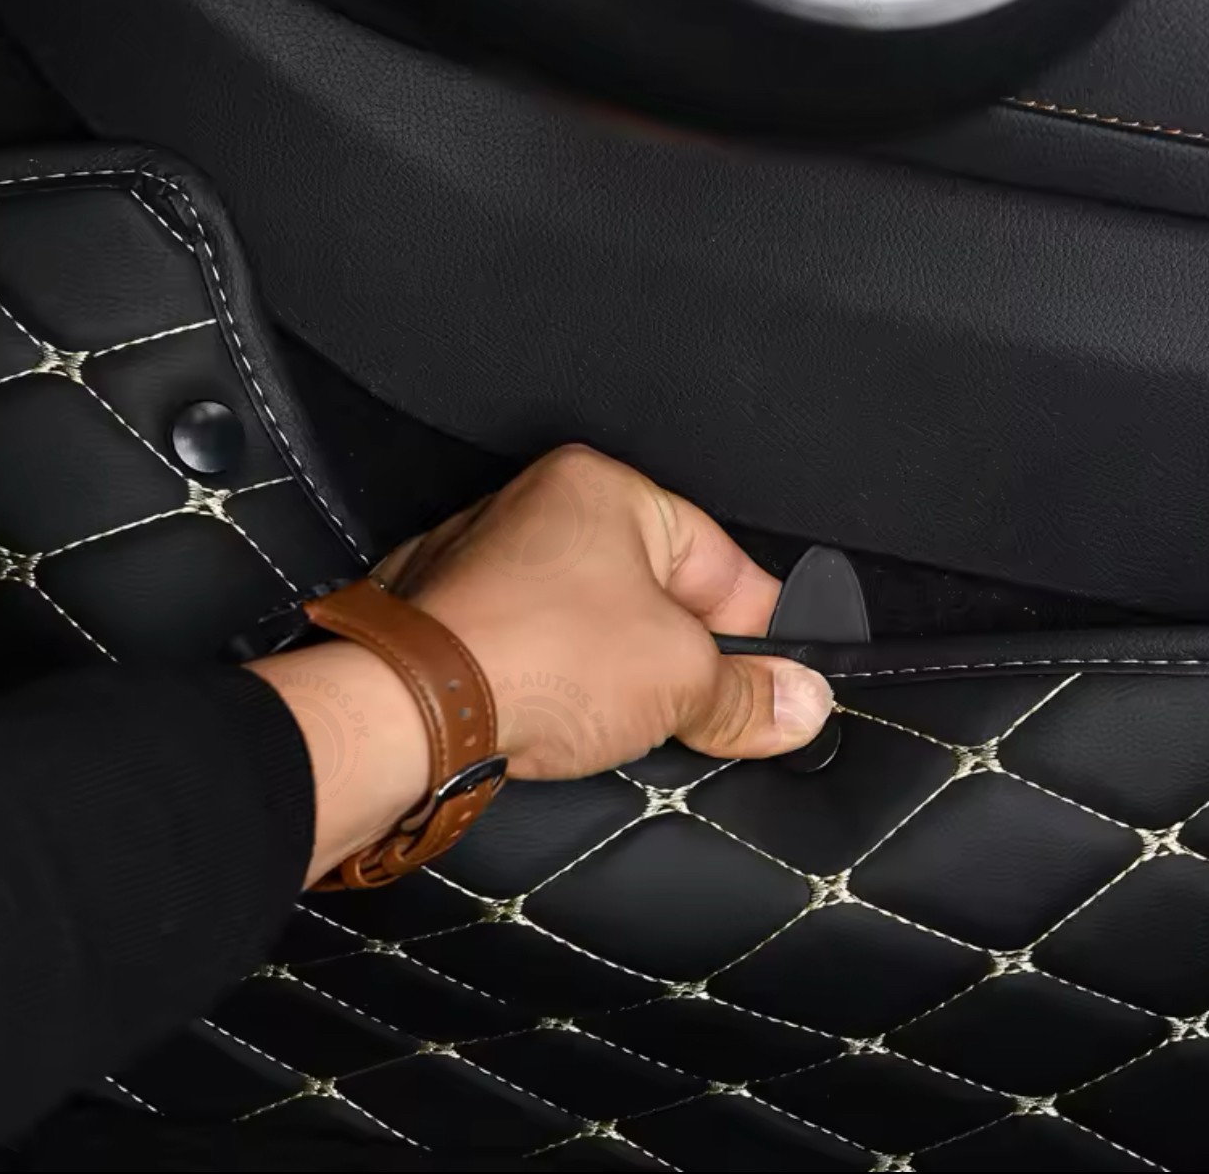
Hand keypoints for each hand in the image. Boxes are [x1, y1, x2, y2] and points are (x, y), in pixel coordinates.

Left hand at [379, 444, 832, 778]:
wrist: (410, 707)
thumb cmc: (537, 658)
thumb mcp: (678, 679)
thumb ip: (747, 692)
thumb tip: (798, 704)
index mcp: (603, 488)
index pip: (715, 557)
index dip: (758, 625)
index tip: (782, 675)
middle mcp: (536, 506)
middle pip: (651, 587)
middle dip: (686, 653)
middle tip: (715, 710)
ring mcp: (483, 557)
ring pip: (588, 617)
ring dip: (620, 669)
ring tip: (633, 720)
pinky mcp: (447, 612)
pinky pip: (533, 641)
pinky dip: (559, 676)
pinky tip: (568, 715)